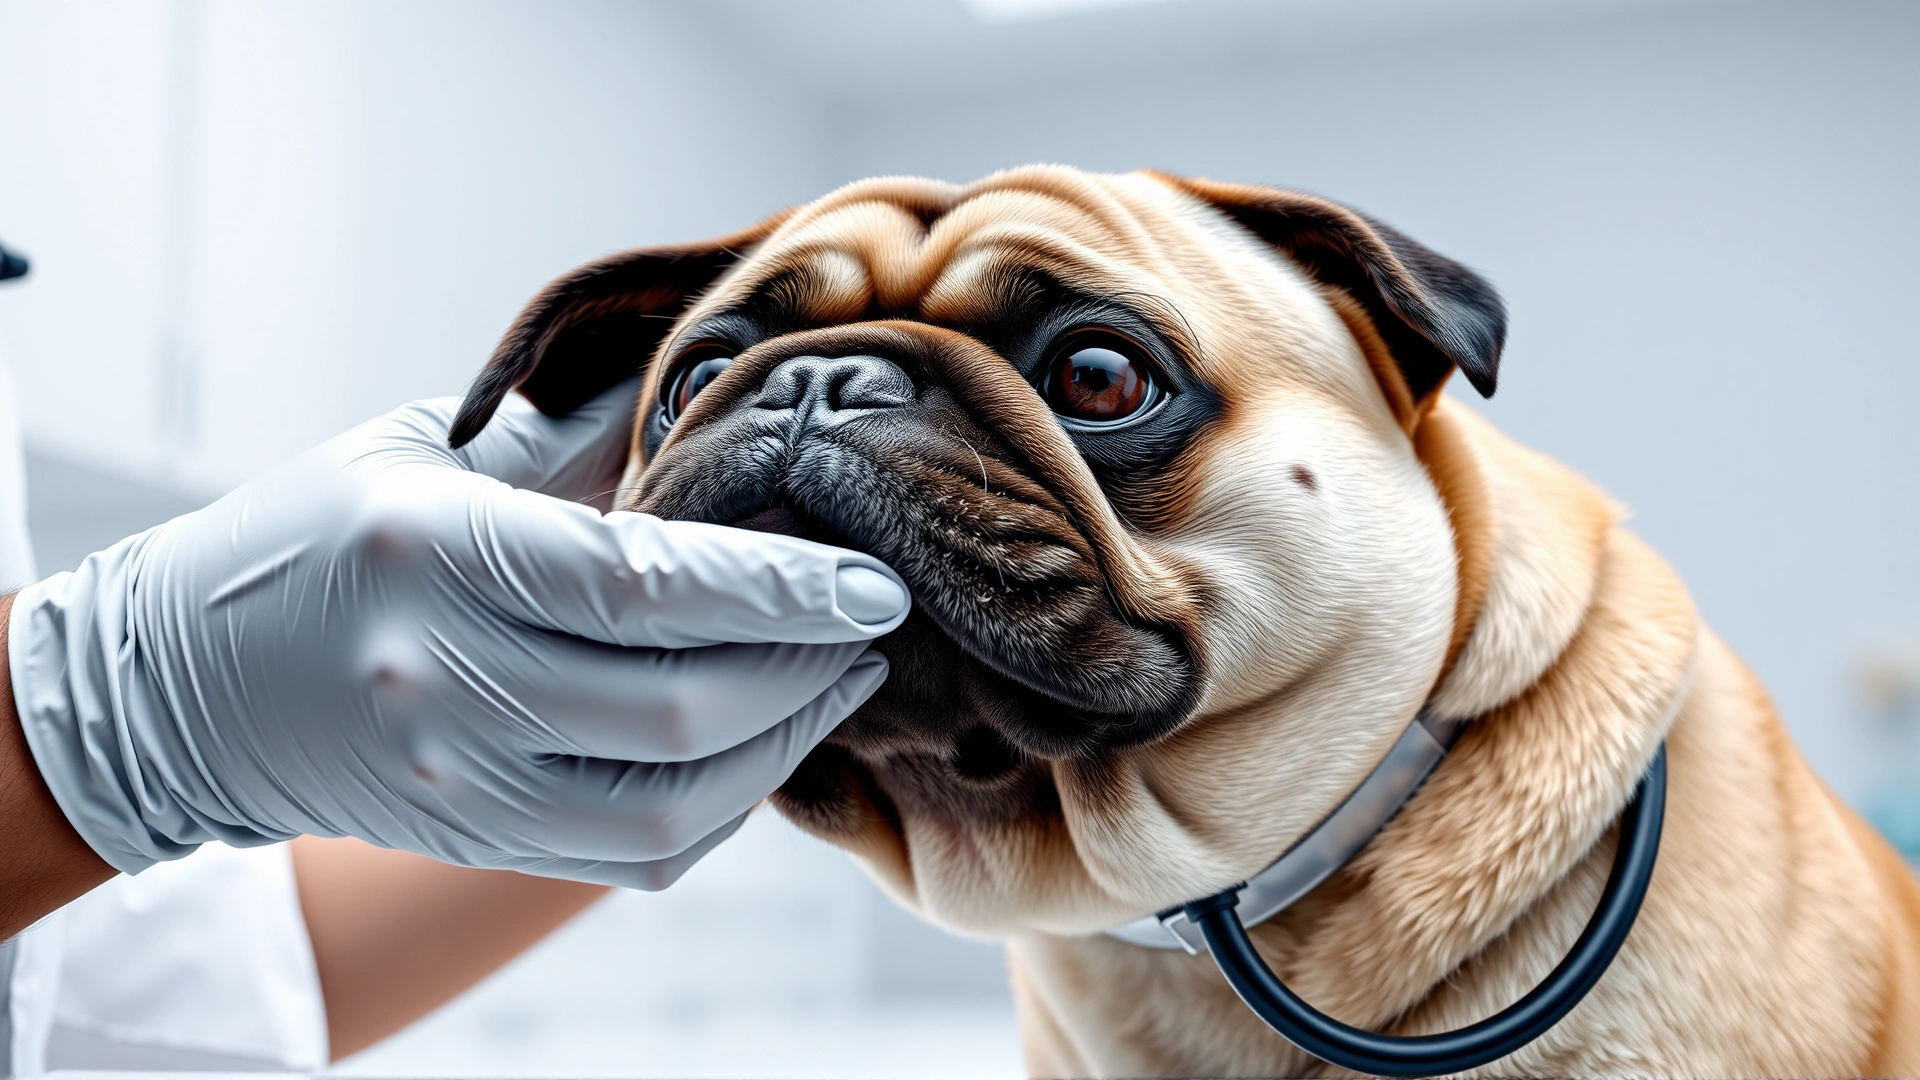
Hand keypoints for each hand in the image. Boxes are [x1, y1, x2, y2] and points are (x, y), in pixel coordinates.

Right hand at [10, 381, 907, 888]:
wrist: (180, 685)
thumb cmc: (315, 540)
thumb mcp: (427, 456)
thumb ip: (572, 439)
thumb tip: (717, 396)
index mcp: (434, 551)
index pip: (645, 584)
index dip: (780, 591)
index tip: (874, 582)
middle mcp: (440, 678)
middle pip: (679, 706)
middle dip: (807, 668)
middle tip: (872, 623)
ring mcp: (454, 778)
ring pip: (674, 799)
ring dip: (784, 742)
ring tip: (835, 680)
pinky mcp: (474, 836)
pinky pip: (638, 852)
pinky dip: (726, 805)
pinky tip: (763, 742)